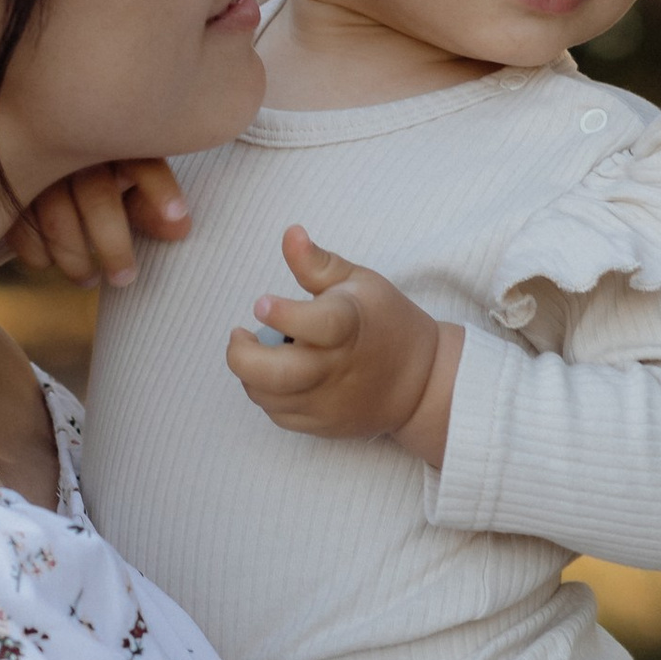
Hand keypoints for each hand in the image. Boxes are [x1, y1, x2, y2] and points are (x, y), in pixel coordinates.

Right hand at [10, 158, 189, 291]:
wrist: (9, 167)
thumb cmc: (86, 183)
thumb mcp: (121, 191)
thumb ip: (148, 208)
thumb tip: (180, 230)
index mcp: (111, 143)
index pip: (142, 161)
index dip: (160, 189)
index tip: (178, 220)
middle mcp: (72, 146)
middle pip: (98, 195)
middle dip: (114, 245)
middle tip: (125, 279)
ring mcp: (33, 165)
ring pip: (57, 215)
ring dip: (75, 257)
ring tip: (88, 280)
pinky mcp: (2, 188)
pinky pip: (20, 226)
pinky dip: (36, 253)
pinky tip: (45, 264)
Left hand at [224, 226, 464, 466]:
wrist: (420, 383)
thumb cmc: (386, 323)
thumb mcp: (360, 282)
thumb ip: (318, 263)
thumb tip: (290, 233)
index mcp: (349, 326)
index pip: (317, 325)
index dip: (283, 314)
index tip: (261, 303)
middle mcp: (336, 368)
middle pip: (277, 374)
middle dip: (242, 356)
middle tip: (241, 335)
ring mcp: (328, 402)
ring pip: (268, 397)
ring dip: (250, 374)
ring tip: (259, 351)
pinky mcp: (322, 425)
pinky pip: (278, 415)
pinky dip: (267, 394)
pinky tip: (276, 375)